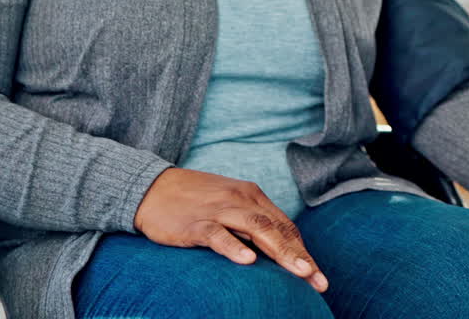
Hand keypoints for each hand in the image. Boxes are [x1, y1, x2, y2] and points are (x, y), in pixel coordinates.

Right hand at [134, 167, 326, 290]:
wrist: (151, 188)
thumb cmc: (194, 202)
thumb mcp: (229, 207)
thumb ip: (251, 224)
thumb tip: (275, 252)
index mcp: (252, 197)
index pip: (285, 226)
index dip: (303, 251)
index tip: (317, 276)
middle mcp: (241, 200)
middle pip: (278, 229)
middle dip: (300, 256)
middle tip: (317, 281)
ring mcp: (219, 210)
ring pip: (257, 230)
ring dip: (281, 252)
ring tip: (300, 272)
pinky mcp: (196, 223)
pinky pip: (218, 235)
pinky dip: (234, 247)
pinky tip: (248, 261)